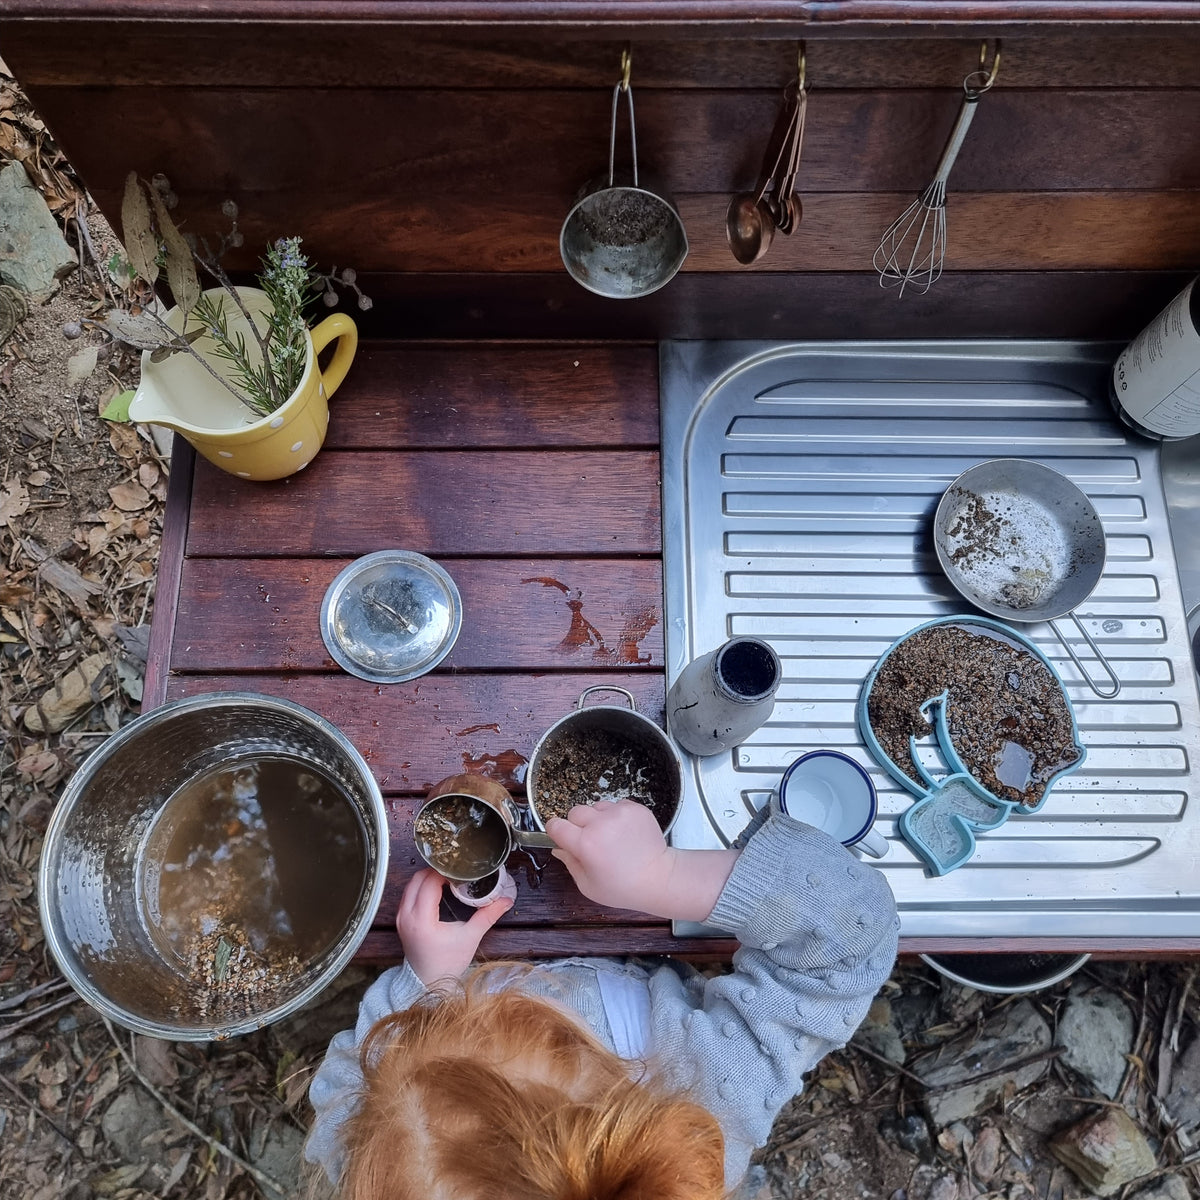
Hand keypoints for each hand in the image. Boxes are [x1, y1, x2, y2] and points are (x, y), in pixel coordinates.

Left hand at [395, 868, 511, 986]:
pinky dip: (421, 887)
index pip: (429, 883)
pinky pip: (408, 894)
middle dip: (436, 871)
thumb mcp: (470, 938)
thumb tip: (506, 901)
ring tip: (447, 879)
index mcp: (422, 919)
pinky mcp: (401, 920)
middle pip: (417, 878)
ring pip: (411, 884)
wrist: (428, 982)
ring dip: (428, 878)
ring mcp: (401, 917)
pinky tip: (437, 890)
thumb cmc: (447, 964)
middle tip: (455, 873)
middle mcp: (407, 916)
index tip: (460, 872)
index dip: (445, 873)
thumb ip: (487, 916)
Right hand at [547, 799, 740, 921]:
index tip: (562, 837)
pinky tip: (625, 833)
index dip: (556, 831)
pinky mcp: (635, 808)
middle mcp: (601, 824)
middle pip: (575, 812)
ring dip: (598, 819)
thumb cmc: (623, 888)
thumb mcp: (588, 885)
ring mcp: (620, 813)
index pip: (555, 825)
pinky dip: (616, 816)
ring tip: (611, 837)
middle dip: (577, 825)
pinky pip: (616, 805)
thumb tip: (558, 848)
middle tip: (590, 841)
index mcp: (585, 844)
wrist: (660, 879)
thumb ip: (569, 863)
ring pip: (596, 807)